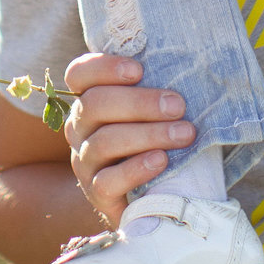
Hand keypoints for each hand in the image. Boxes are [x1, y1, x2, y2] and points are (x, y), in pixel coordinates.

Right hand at [57, 52, 193, 228]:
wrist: (146, 198)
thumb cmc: (154, 142)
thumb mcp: (150, 113)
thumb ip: (154, 92)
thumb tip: (184, 65)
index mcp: (89, 101)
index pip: (79, 74)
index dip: (103, 67)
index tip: (139, 70)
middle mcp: (80, 128)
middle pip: (94, 104)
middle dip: (139, 102)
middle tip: (177, 105)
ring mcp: (84, 162)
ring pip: (103, 142)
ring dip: (148, 134)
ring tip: (184, 134)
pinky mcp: (96, 194)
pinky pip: (108, 181)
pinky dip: (136, 168)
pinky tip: (161, 160)